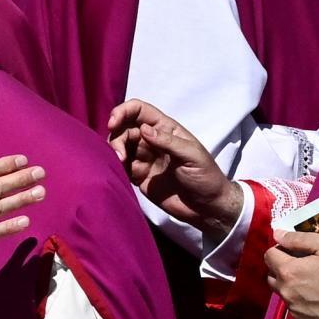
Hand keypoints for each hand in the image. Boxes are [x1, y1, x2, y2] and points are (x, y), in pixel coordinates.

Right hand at [107, 99, 239, 234]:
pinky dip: (114, 166)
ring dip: (114, 152)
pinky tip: (118, 172)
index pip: (139, 111)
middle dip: (117, 137)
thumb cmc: (205, 177)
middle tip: (119, 155)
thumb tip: (143, 129)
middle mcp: (151, 140)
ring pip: (119, 146)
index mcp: (165, 129)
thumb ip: (167, 141)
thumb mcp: (191, 155)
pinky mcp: (138, 176)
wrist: (205, 207)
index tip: (113, 123)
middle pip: (125, 128)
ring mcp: (144, 158)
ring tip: (120, 164)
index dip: (124, 111)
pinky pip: (120, 166)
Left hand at [264, 230, 318, 318]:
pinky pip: (297, 311)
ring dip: (294, 287)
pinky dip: (304, 304)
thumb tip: (277, 235)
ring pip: (285, 295)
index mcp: (289, 272)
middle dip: (283, 269)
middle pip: (272, 277)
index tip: (295, 251)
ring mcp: (295, 312)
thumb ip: (298, 238)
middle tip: (306, 266)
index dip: (280, 250)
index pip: (269, 256)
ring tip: (317, 284)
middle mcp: (286, 294)